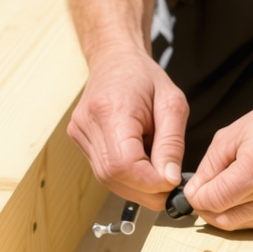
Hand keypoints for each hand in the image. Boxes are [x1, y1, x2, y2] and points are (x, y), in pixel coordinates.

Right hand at [67, 46, 188, 209]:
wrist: (115, 61)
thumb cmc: (145, 79)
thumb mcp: (172, 104)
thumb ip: (172, 143)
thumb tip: (170, 180)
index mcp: (110, 110)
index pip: (123, 164)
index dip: (149, 182)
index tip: (173, 182)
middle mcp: (87, 124)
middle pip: (113, 177)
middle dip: (147, 190)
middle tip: (171, 184)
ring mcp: (79, 134)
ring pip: (108, 180)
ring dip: (138, 186)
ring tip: (158, 171)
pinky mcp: (80, 141)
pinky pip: (104, 172)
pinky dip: (128, 177)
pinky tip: (142, 165)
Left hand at [184, 87, 252, 229]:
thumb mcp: (233, 135)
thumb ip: (209, 167)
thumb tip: (194, 193)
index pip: (214, 200)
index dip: (198, 198)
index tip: (196, 192)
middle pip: (228, 219)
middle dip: (211, 210)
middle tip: (209, 196)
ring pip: (248, 226)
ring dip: (235, 212)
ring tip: (239, 189)